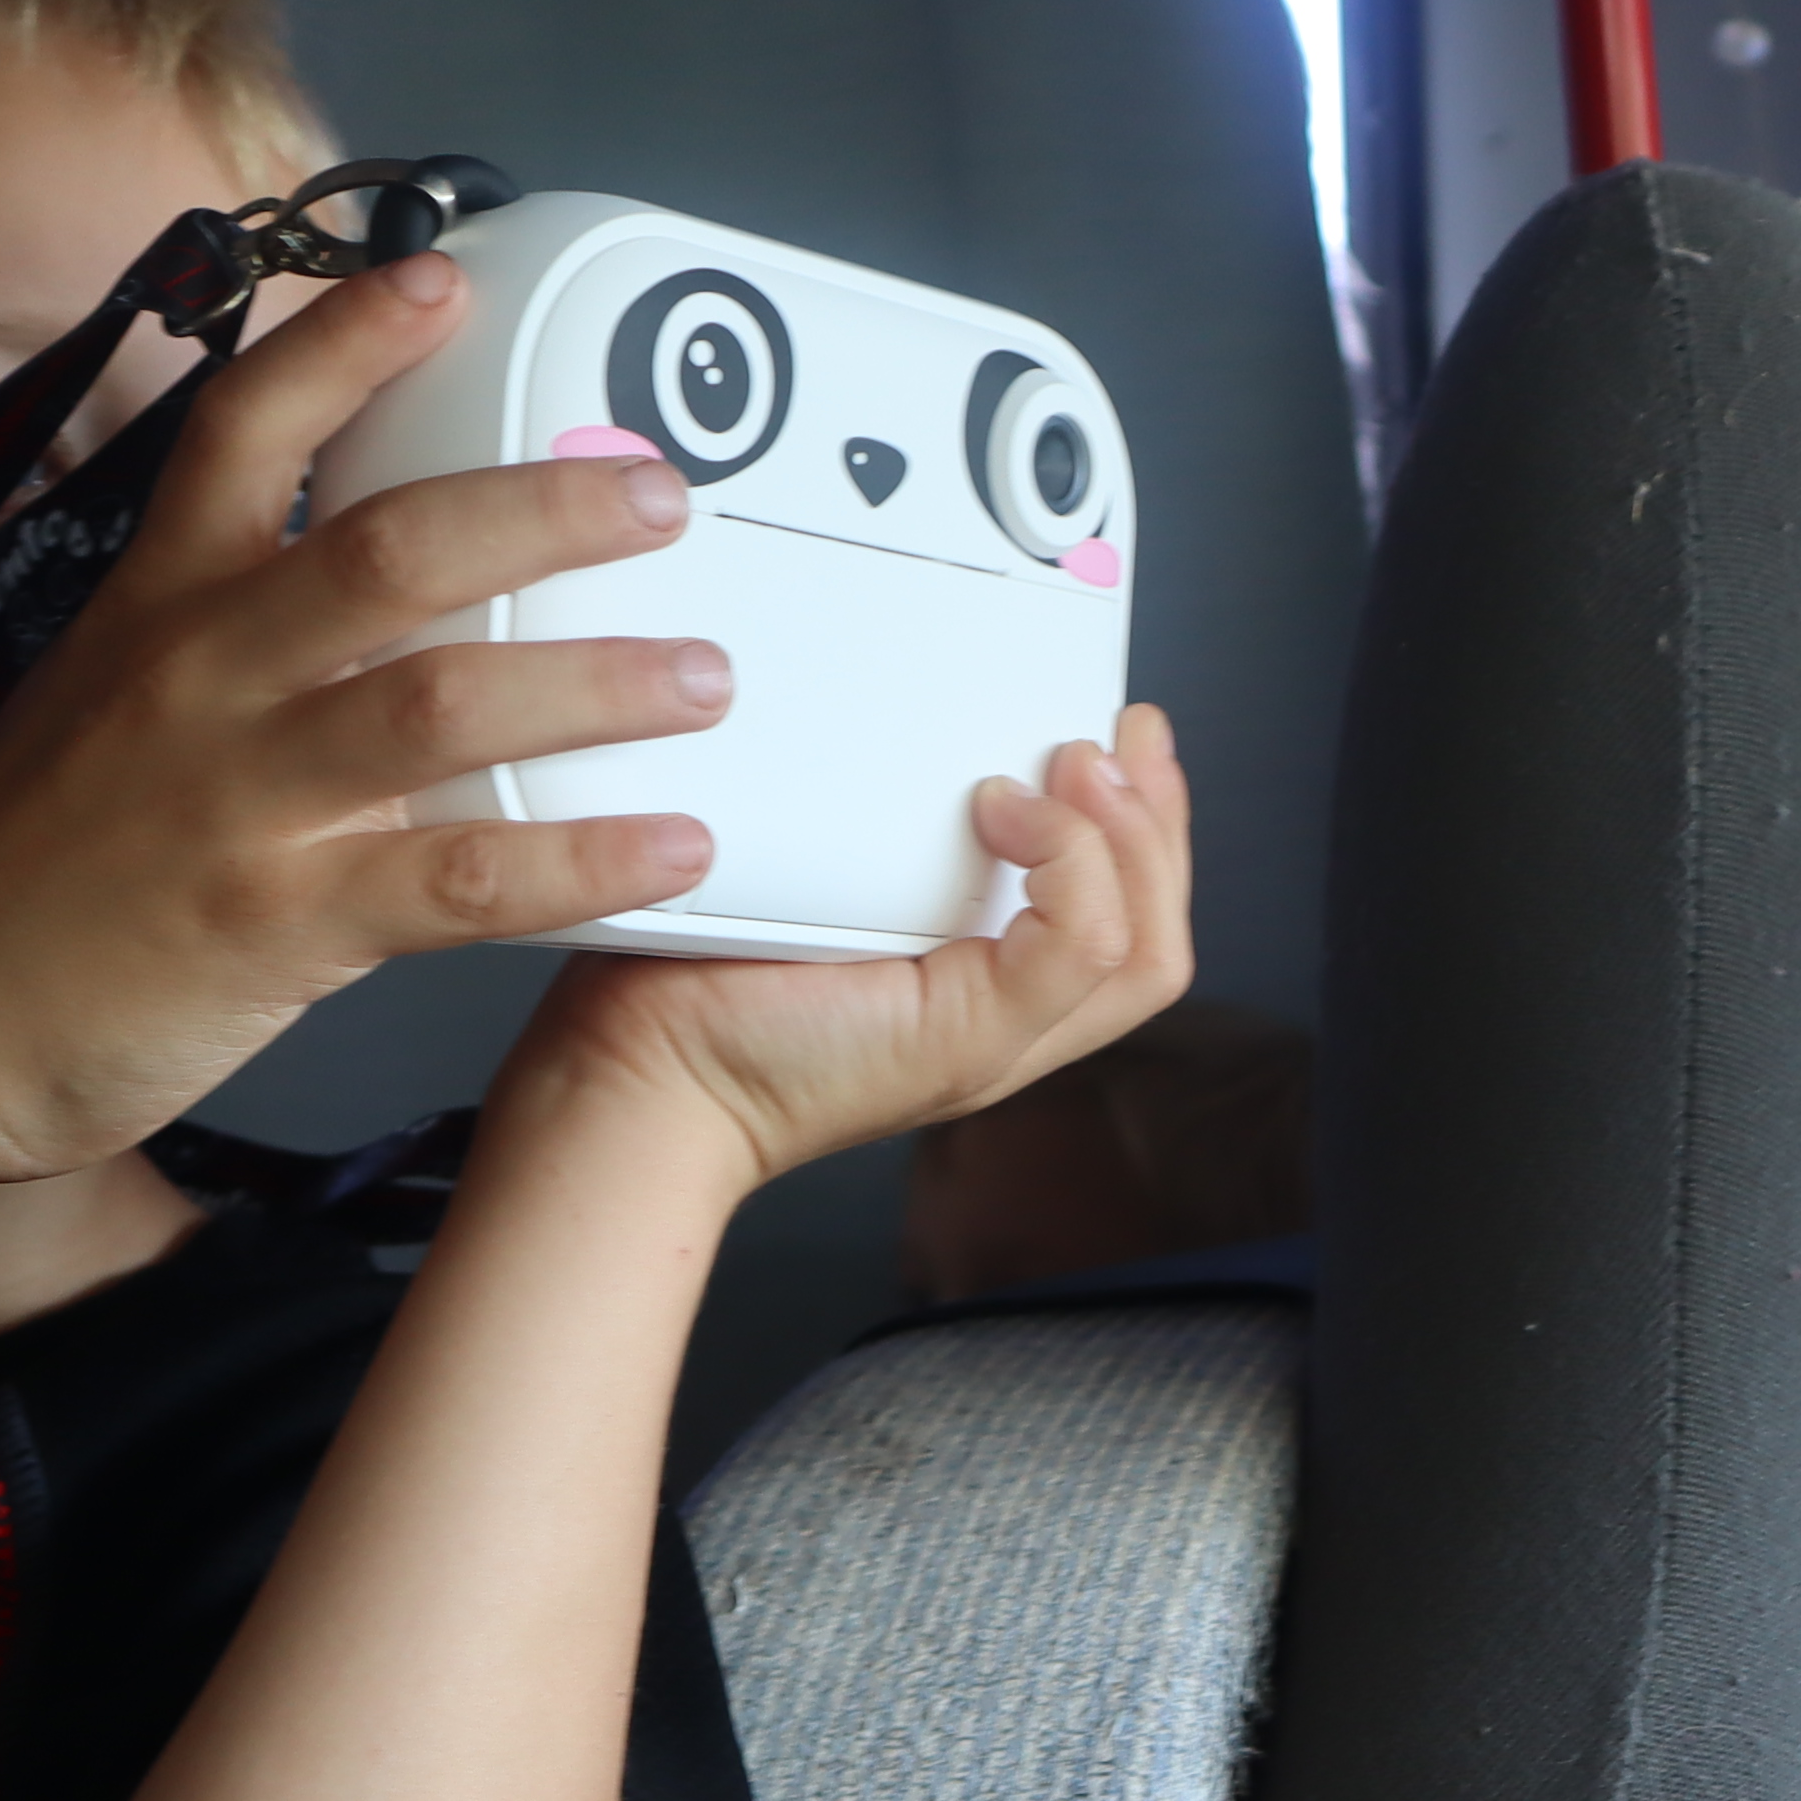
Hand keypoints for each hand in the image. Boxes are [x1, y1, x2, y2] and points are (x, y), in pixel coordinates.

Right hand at [0, 252, 747, 1181]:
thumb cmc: (28, 858)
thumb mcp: (105, 690)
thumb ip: (228, 624)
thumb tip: (365, 569)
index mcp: (159, 602)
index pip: (248, 428)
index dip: (346, 345)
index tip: (442, 283)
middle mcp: (201, 675)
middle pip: (391, 550)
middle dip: (543, 513)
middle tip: (663, 501)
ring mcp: (238, 797)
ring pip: (443, 704)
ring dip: (596, 684)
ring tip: (706, 675)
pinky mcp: (271, 921)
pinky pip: (458, 880)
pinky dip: (579, 861)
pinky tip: (672, 848)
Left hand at [487, 701, 1196, 1191]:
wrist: (639, 1069)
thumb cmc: (695, 979)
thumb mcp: (812, 882)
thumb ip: (874, 831)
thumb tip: (907, 732)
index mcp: (980, 990)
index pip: (1122, 921)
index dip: (1142, 827)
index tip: (1111, 733)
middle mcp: (1008, 1025)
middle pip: (1159, 938)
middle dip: (1161, 821)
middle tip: (1120, 730)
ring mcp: (998, 1040)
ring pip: (1147, 950)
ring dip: (1127, 837)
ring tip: (1074, 763)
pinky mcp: (970, 1040)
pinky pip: (1083, 946)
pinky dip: (1068, 860)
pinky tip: (1004, 807)